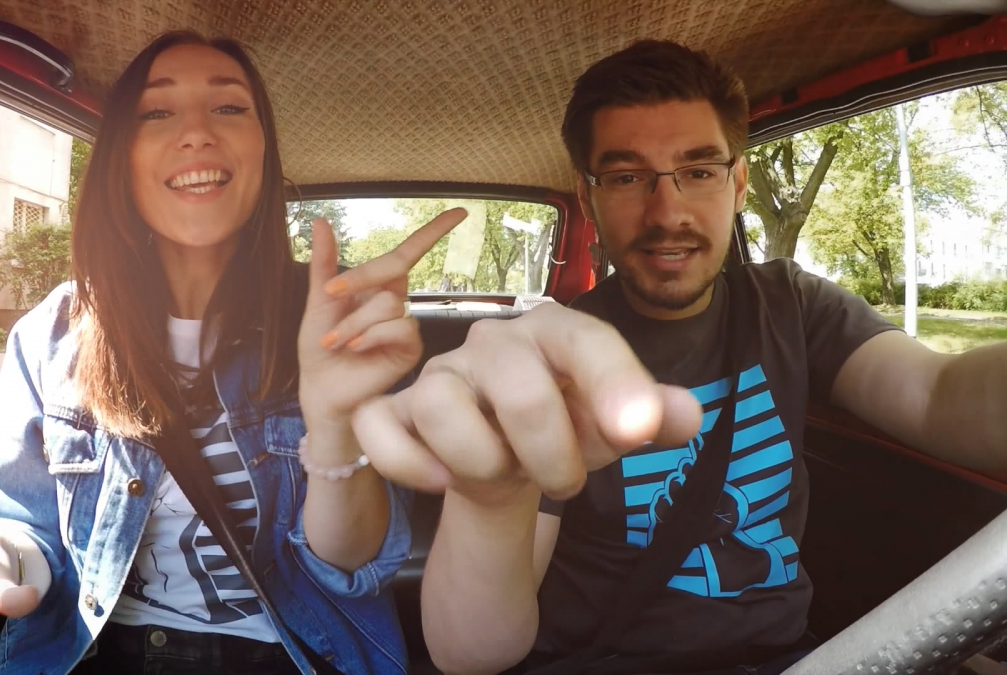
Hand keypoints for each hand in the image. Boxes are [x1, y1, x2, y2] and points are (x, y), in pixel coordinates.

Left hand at [297, 209, 465, 425]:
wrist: (322, 389)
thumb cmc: (321, 348)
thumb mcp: (319, 301)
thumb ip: (324, 264)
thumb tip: (321, 221)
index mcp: (378, 286)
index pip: (408, 252)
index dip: (433, 231)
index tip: (460, 211)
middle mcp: (397, 302)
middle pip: (393, 270)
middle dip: (359, 279)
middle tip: (329, 295)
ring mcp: (406, 326)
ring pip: (389, 303)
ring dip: (355, 322)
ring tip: (334, 341)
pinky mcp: (410, 349)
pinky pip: (399, 328)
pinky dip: (372, 335)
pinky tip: (356, 348)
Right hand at [351, 303, 704, 503]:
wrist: (510, 455)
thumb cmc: (566, 427)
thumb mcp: (615, 425)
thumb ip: (653, 416)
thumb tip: (684, 413)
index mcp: (553, 331)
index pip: (586, 341)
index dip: (615, 384)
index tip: (637, 432)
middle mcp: (492, 343)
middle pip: (520, 391)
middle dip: (551, 456)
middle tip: (564, 480)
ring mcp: (438, 374)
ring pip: (442, 409)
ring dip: (483, 464)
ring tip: (503, 471)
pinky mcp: (395, 409)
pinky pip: (379, 430)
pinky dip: (409, 464)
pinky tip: (443, 480)